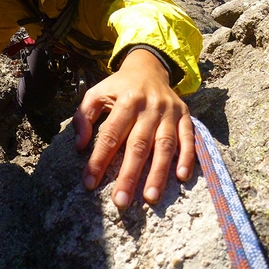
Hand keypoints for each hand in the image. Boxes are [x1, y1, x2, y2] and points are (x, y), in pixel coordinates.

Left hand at [72, 49, 193, 208]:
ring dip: (158, 173)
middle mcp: (149, 106)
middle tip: (121, 201)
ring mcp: (169, 112)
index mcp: (126, 100)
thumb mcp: (96, 93)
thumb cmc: (119, 87)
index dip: (100, 159)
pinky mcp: (184, 116)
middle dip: (129, 174)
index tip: (90, 183)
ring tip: (150, 198)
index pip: (110, 134)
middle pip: (138, 144)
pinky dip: (187, 157)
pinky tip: (181, 177)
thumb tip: (80, 146)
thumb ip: (84, 117)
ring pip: (164, 145)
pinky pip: (188, 138)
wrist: (148, 67)